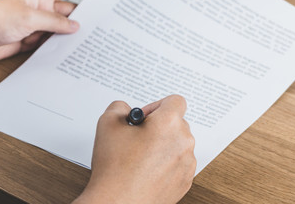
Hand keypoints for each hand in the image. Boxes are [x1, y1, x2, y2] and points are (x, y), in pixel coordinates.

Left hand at [0, 0, 93, 62]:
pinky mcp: (31, 41)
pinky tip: (70, 52)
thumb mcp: (29, 17)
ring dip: (71, 35)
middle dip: (81, 16)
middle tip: (99, 24)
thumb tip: (75, 26)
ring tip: (88, 40)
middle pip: (66, 12)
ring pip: (60, 30)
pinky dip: (59, 47)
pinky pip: (50, 44)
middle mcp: (40, 11)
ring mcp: (36, 27)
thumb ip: (54, 22)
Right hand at [73, 95, 195, 203]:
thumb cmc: (115, 168)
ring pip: (178, 144)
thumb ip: (119, 107)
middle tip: (139, 137)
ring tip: (140, 157)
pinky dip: (166, 163)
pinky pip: (179, 163)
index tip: (145, 117)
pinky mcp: (185, 181)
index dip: (157, 105)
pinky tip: (146, 170)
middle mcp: (183, 142)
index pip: (175, 101)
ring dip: (163, 145)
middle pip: (176, 123)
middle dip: (158, 126)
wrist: (118, 203)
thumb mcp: (108, 124)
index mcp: (169, 123)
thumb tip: (126, 110)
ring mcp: (187, 163)